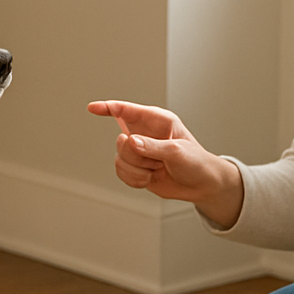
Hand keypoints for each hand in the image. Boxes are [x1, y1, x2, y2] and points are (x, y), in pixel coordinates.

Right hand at [86, 100, 243, 226]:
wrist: (201, 185)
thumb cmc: (196, 162)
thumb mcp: (177, 152)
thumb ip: (153, 146)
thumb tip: (131, 142)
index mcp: (156, 121)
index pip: (126, 111)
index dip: (108, 108)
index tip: (92, 108)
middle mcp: (144, 134)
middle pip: (121, 142)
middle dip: (137, 157)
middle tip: (156, 161)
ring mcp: (138, 151)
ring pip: (119, 160)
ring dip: (138, 170)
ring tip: (157, 169)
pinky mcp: (135, 167)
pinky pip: (121, 173)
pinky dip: (135, 180)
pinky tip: (150, 178)